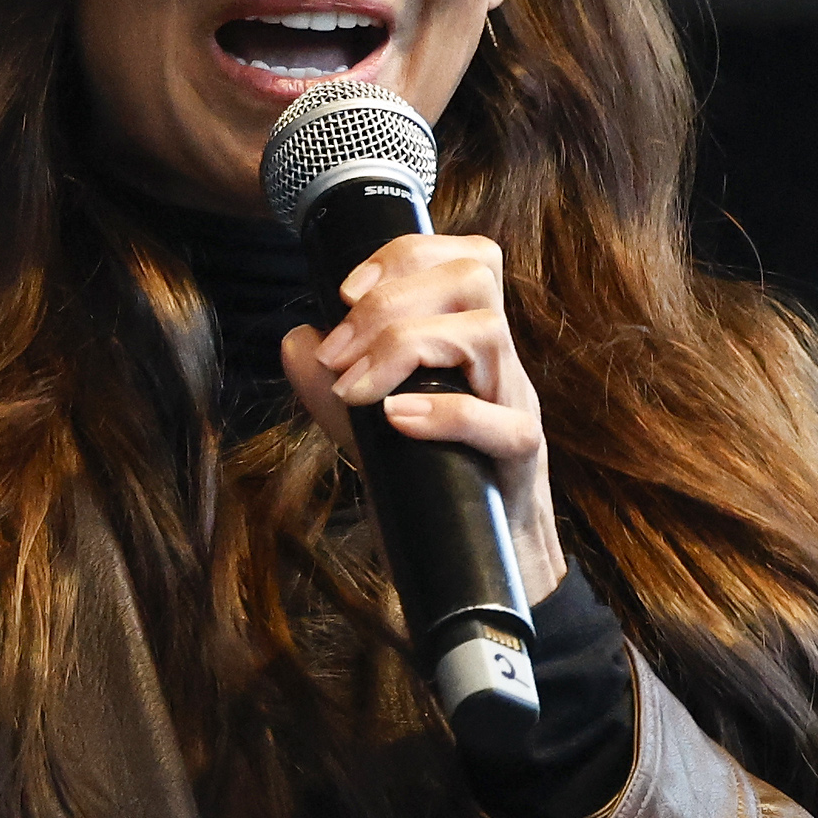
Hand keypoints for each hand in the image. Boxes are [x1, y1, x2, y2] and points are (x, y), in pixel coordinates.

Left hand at [280, 228, 567, 601]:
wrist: (483, 562)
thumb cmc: (434, 484)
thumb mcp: (371, 428)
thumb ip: (332, 385)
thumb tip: (296, 339)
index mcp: (472, 341)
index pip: (465, 258)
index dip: (404, 255)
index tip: (344, 291)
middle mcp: (498, 362)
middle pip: (476, 276)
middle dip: (393, 300)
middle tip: (339, 352)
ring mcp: (515, 404)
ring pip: (486, 332)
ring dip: (406, 346)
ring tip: (357, 388)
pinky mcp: (521, 456)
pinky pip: (499, 421)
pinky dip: (441, 413)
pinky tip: (394, 419)